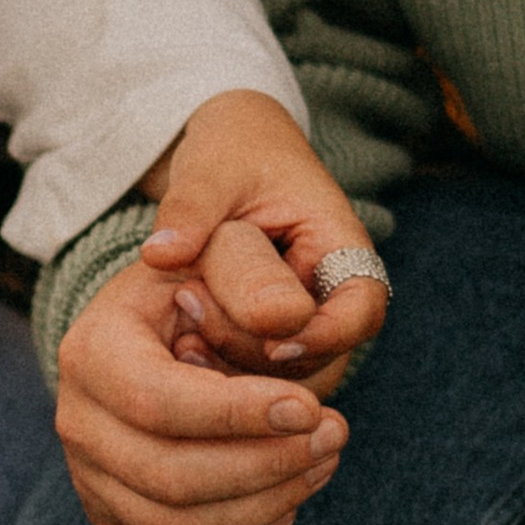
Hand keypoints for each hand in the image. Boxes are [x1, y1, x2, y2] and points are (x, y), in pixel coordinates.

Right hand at [54, 91, 384, 524]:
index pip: (161, 405)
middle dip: (269, 464)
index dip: (242, 417)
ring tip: (323, 458)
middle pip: (173, 480)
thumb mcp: (223, 248)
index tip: (314, 405)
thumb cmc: (203, 279)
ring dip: (268, 504)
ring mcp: (92, 480)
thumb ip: (247, 269)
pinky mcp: (119, 524)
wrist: (169, 317)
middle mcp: (76, 422)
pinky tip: (286, 507)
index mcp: (92, 350)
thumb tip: (277, 319)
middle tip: (335, 431)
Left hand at [137, 89, 389, 392]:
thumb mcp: (212, 169)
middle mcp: (329, 290)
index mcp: (338, 243)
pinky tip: (179, 350)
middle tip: (194, 328)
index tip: (275, 342)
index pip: (363, 307)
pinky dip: (222, 368)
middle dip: (260, 352)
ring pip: (288, 373)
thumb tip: (161, 253)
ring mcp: (301, 317)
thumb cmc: (233, 151)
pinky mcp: (266, 335)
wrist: (226, 155)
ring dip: (236, 367)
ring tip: (180, 342)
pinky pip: (255, 370)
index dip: (329, 335)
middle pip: (323, 352)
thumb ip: (192, 208)